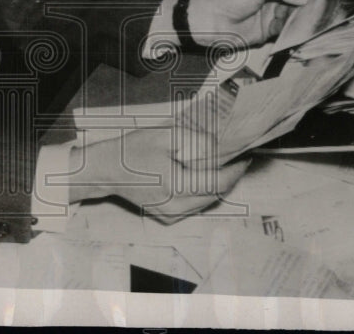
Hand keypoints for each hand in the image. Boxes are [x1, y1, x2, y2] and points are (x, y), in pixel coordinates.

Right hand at [68, 127, 249, 222]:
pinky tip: (202, 177)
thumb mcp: (165, 135)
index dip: (236, 169)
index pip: (218, 182)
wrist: (107, 170)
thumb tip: (220, 147)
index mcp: (175, 185)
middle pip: (216, 194)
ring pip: (208, 202)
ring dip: (219, 185)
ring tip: (224, 165)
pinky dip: (204, 193)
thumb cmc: (134, 150)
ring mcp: (171, 215)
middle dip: (231, 176)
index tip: (245, 154)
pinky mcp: (168, 218)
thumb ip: (195, 140)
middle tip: (238, 157)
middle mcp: (175, 206)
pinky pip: (195, 207)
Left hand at [186, 0, 309, 47]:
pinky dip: (291, 29)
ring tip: (311, 17)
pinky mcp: (269, 29)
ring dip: (300, 16)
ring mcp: (271, 11)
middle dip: (306, 0)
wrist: (211, 22)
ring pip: (293, 13)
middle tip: (321, 4)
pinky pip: (285, 28)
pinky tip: (298, 28)